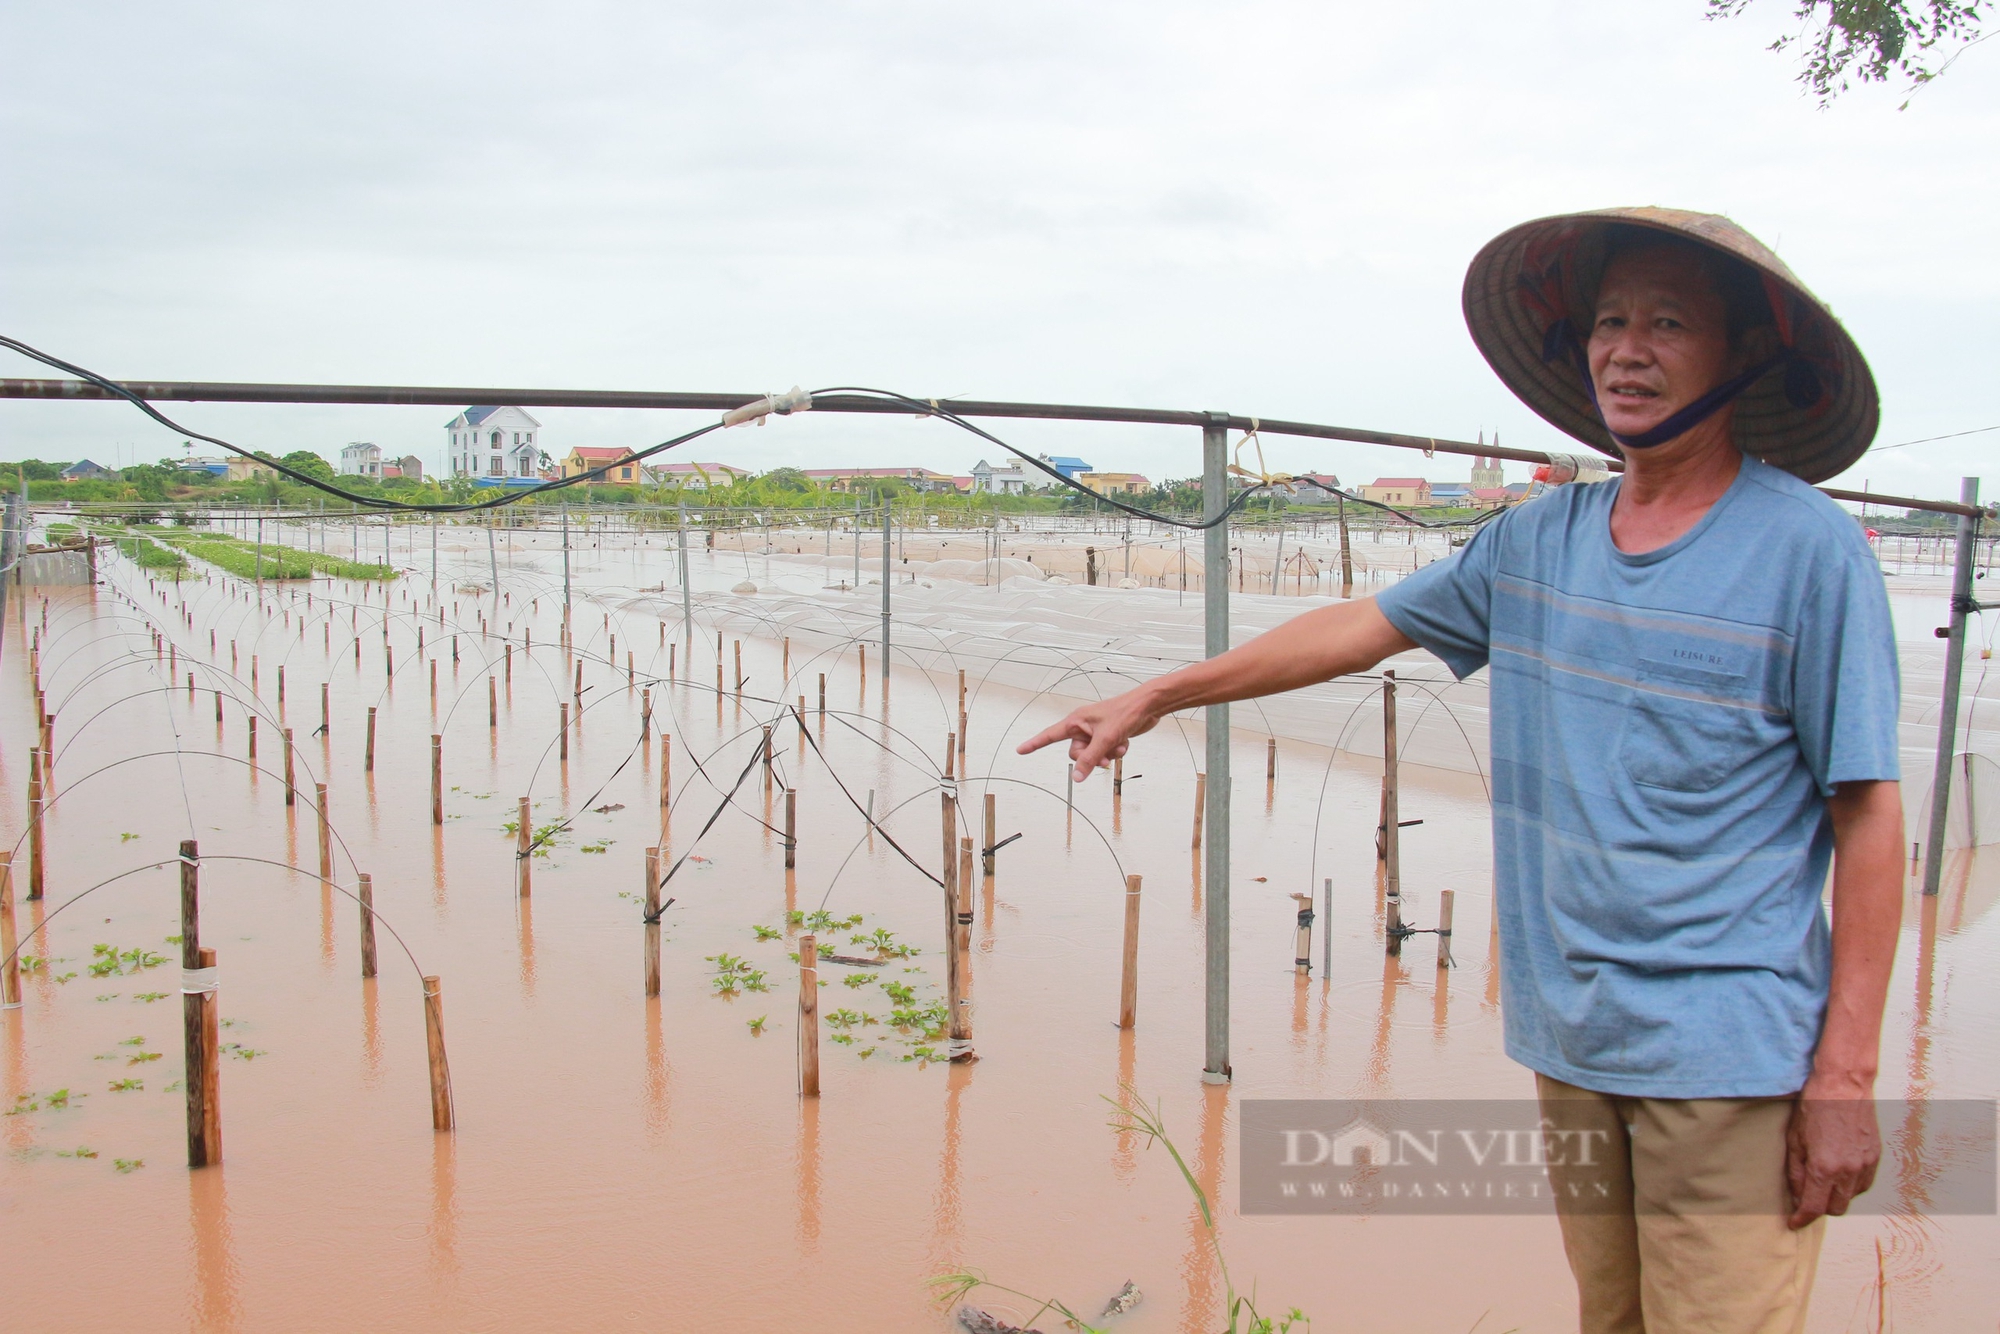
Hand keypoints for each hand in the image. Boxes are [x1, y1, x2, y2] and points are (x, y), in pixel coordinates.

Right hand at [1016, 686, 1161, 782]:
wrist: (1148, 706)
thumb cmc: (1125, 713)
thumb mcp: (1105, 739)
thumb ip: (1090, 759)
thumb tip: (1076, 777)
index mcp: (1076, 721)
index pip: (1050, 735)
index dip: (1034, 743)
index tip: (1020, 750)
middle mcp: (1083, 727)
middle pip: (1076, 753)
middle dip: (1090, 758)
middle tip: (1104, 755)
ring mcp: (1096, 733)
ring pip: (1092, 755)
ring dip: (1106, 755)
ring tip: (1118, 745)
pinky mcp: (1108, 737)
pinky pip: (1105, 752)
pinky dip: (1115, 751)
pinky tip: (1124, 742)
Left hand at [1785, 1076, 1879, 1228]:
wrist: (1844, 1084)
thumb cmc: (1814, 1107)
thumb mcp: (1794, 1139)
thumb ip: (1796, 1172)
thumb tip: (1797, 1196)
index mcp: (1824, 1168)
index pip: (1814, 1207)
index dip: (1802, 1219)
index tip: (1794, 1223)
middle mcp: (1848, 1171)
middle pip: (1835, 1209)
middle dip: (1819, 1208)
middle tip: (1806, 1198)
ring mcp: (1865, 1165)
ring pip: (1851, 1198)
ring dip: (1836, 1196)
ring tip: (1822, 1181)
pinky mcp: (1876, 1157)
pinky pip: (1864, 1184)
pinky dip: (1851, 1185)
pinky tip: (1839, 1173)